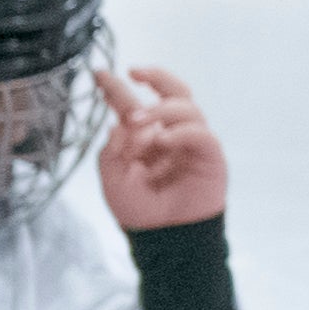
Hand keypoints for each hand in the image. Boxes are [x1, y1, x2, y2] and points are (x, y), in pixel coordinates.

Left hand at [96, 63, 224, 230]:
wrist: (164, 237)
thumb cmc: (140, 210)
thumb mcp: (113, 180)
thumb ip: (111, 152)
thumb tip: (116, 124)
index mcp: (144, 136)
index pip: (132, 103)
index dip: (116, 87)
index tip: (98, 72)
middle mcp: (170, 132)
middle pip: (173, 90)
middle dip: (155, 76)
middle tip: (132, 76)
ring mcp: (192, 142)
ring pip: (186, 107)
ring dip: (160, 108)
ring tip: (136, 121)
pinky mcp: (210, 157)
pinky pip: (201, 134)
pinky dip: (180, 132)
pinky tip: (161, 141)